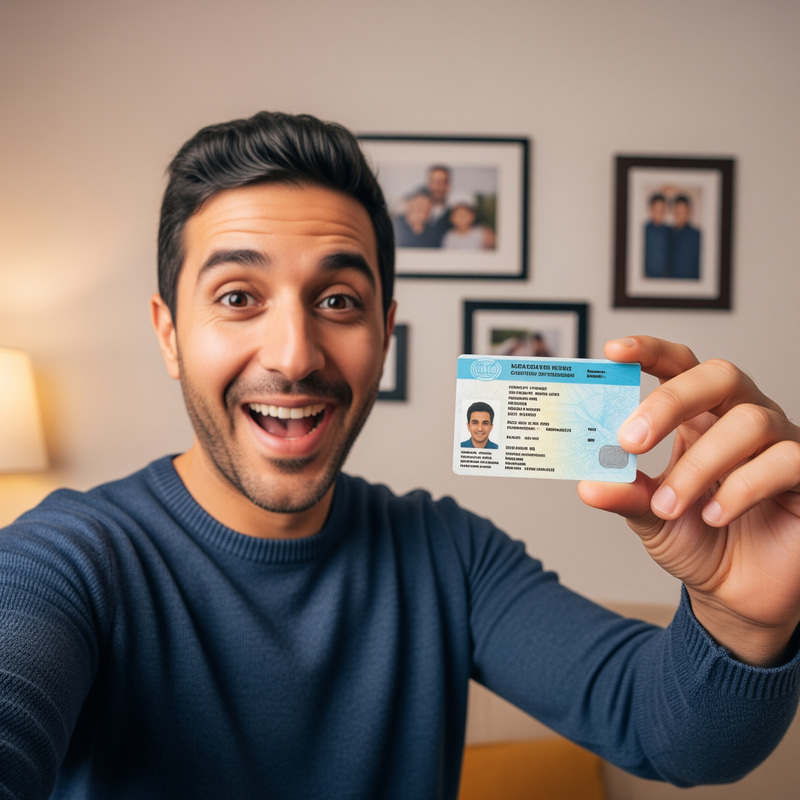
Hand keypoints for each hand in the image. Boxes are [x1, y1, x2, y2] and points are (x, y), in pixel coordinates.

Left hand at [578, 336, 799, 665]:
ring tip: (669, 507)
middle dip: (670, 401)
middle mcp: (740, 418)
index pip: (680, 365)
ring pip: (749, 423)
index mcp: (697, 416)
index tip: (612, 352)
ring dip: (699, 466)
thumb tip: (588, 484)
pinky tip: (714, 515)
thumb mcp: (649, 516)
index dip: (650, 351)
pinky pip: (784, 461)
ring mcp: (779, 443)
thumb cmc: (695, 539)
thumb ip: (625, 495)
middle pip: (718, 376)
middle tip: (630, 441)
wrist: (735, 593)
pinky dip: (740, 489)